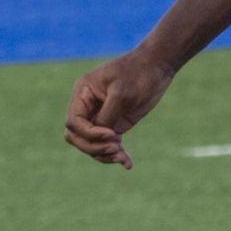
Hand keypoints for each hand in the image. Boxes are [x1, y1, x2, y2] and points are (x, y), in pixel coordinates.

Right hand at [65, 50, 176, 168]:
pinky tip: (128, 164)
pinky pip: (110, 144)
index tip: (112, 134)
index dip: (88, 133)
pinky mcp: (117, 124)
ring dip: (104, 154)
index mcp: (83, 94)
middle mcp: (88, 107)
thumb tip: (101, 136)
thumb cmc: (138, 73)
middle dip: (93, 146)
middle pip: (77, 137)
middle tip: (116, 148)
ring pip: (92, 144)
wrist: (157, 66)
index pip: (73, 122)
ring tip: (122, 158)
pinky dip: (117, 154)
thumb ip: (108, 114)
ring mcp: (102, 117)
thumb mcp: (122, 93)